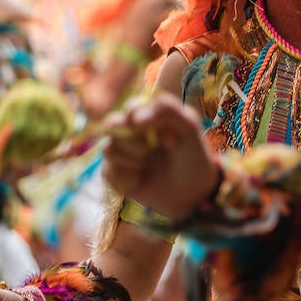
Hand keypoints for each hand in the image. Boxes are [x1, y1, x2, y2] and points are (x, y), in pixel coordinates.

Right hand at [102, 93, 217, 217]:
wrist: (191, 193)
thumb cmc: (193, 156)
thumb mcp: (189, 127)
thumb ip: (167, 109)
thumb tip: (134, 118)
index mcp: (147, 116)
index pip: (131, 107)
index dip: (142, 120)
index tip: (168, 139)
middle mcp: (130, 131)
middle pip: (112, 124)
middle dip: (132, 141)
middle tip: (150, 151)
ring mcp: (121, 152)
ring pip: (108, 148)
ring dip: (131, 160)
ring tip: (147, 166)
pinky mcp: (115, 174)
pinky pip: (107, 170)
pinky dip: (126, 178)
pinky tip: (140, 180)